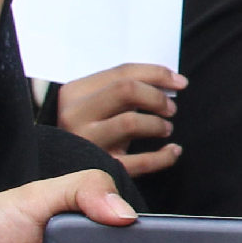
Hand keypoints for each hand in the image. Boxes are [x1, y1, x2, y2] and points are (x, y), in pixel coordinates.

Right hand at [58, 62, 185, 176]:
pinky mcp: (98, 169)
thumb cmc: (90, 127)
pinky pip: (139, 162)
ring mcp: (86, 142)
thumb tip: (171, 81)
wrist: (62, 166)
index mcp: (75, 92)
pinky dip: (163, 157)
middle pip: (126, 90)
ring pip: (131, 122)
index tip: (180, 82)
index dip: (157, 74)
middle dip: (156, 97)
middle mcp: (75, 115)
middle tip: (171, 108)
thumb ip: (123, 87)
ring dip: (157, 124)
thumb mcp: (96, 102)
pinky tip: (173, 151)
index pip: (123, 73)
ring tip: (166, 128)